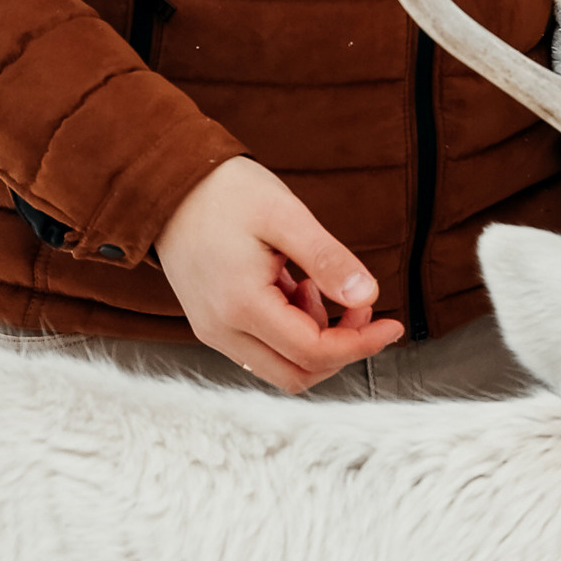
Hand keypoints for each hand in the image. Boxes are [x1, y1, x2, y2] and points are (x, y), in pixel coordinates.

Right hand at [155, 157, 404, 392]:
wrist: (167, 185)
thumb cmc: (224, 192)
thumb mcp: (285, 215)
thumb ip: (327, 259)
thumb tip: (369, 297)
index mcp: (241, 306)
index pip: (314, 352)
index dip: (361, 343)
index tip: (393, 323)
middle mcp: (222, 330)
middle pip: (297, 374)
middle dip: (340, 348)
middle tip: (358, 306)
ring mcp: (213, 332)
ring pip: (280, 367)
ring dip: (314, 339)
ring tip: (313, 283)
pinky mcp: (212, 325)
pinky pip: (261, 349)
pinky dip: (290, 331)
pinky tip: (291, 287)